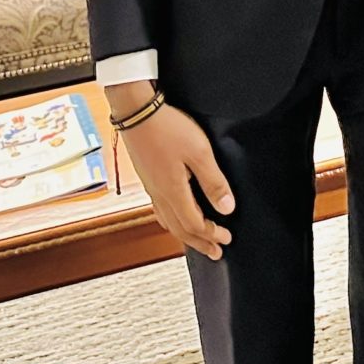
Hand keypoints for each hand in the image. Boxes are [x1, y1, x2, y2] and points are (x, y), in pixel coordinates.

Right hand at [112, 89, 233, 260]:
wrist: (136, 111)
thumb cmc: (167, 128)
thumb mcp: (199, 152)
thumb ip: (213, 181)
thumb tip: (227, 208)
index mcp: (173, 192)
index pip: (194, 224)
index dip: (211, 235)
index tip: (227, 239)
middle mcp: (159, 195)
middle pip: (180, 229)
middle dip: (199, 242)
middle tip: (215, 252)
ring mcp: (151, 187)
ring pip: (168, 221)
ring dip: (185, 234)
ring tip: (197, 240)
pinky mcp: (147, 178)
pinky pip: (160, 210)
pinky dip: (173, 220)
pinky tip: (176, 215)